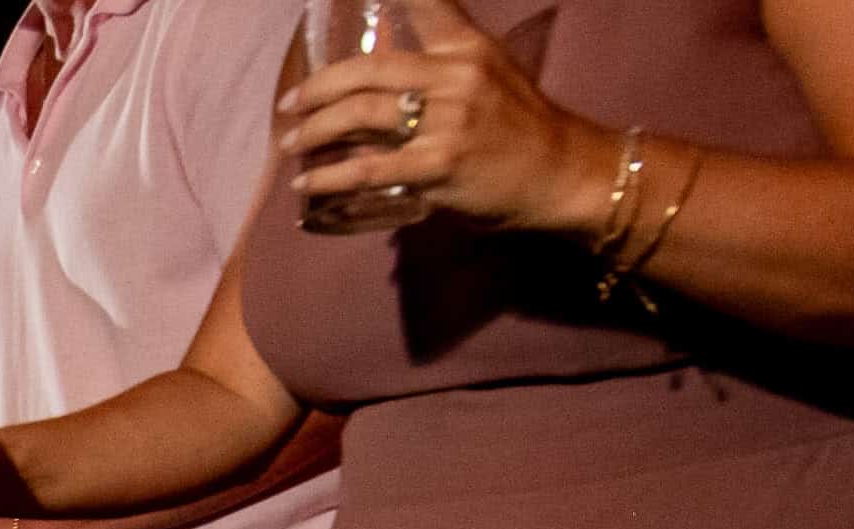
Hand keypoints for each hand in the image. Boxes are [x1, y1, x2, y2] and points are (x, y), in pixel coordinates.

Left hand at [283, 0, 604, 234]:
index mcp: (465, 46)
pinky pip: (369, 169)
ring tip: (293, 143)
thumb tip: (375, 83)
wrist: (563, 173)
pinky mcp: (440, 164)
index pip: (423, 2)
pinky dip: (329, 178)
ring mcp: (448, 119)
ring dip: (314, 130)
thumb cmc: (521, 128)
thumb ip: (437, 70)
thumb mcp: (489, 75)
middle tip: (289, 105)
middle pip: (366, 69)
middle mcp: (455, 74)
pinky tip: (306, 185)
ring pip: (360, 114)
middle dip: (317, 87)